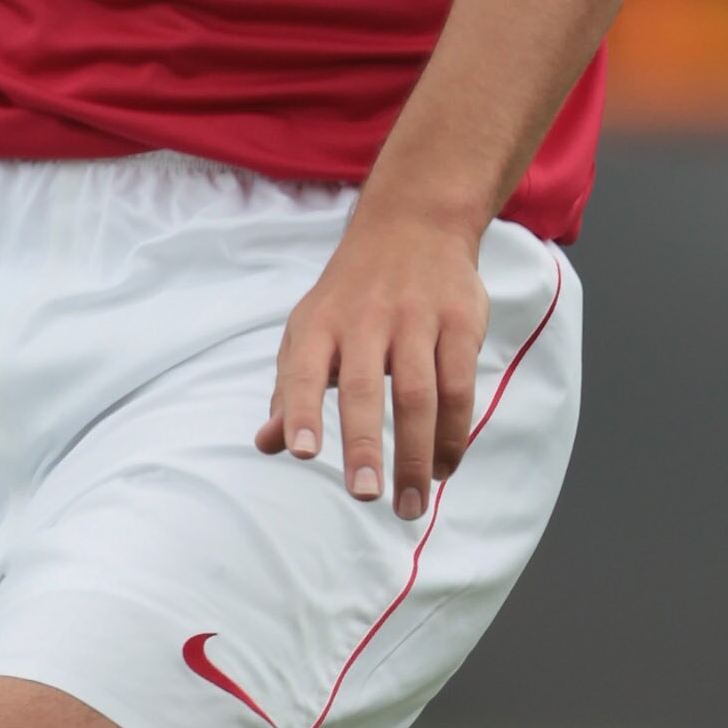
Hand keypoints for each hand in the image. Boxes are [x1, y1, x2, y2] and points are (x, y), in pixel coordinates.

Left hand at [257, 197, 488, 519]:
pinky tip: (443, 468)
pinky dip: (453, 432)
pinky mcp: (460, 320)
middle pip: (364, 388)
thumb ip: (291, 391)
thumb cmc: (351, 295)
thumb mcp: (310, 331)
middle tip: (365, 496)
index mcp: (319, 324)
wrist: (413, 223)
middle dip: (365, 444)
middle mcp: (366, 319)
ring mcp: (416, 318)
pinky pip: (458, 384)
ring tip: (409, 504)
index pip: (303, 371)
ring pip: (419, 393)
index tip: (300, 453)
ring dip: (415, 454)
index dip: (299, 411)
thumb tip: (267, 445)